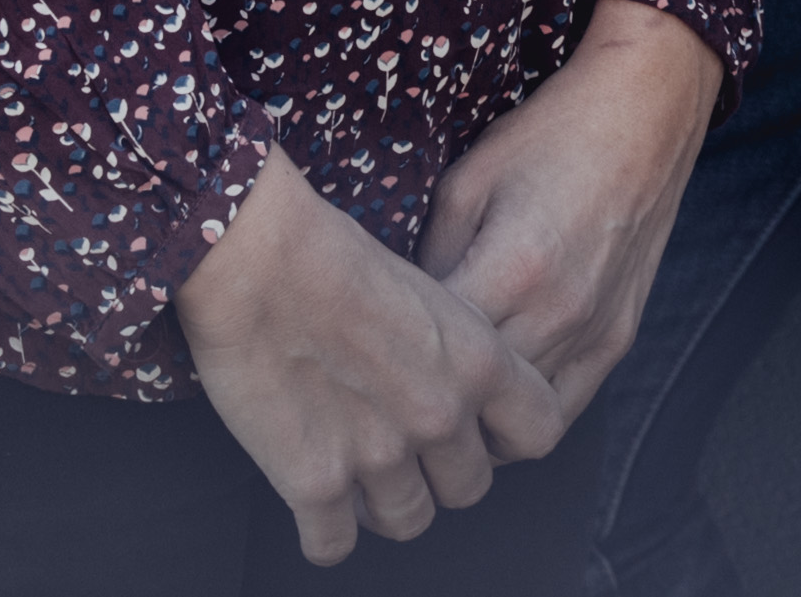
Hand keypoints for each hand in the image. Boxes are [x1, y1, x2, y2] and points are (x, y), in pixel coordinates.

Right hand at [179, 146, 570, 563]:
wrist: (261, 257)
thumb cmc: (337, 254)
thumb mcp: (431, 290)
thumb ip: (456, 349)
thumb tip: (455, 384)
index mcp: (479, 361)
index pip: (539, 432)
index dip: (507, 438)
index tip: (478, 430)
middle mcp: (441, 415)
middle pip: (469, 488)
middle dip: (440, 475)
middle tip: (406, 451)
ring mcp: (380, 455)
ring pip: (408, 522)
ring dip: (385, 506)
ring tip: (359, 477)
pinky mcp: (315, 481)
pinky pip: (334, 546)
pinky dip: (325, 535)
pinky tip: (315, 508)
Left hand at [419, 1, 721, 413]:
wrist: (647, 110)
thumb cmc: (551, 135)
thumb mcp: (467, 181)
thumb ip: (430, 258)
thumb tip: (402, 318)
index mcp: (511, 269)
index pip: (430, 356)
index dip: (389, 364)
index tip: (363, 361)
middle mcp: (556, 313)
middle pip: (473, 401)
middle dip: (427, 402)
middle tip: (391, 392)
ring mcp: (593, 332)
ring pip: (519, 421)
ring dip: (476, 419)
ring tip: (440, 402)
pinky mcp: (618, 338)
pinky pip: (564, 408)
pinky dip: (525, 415)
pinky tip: (496, 397)